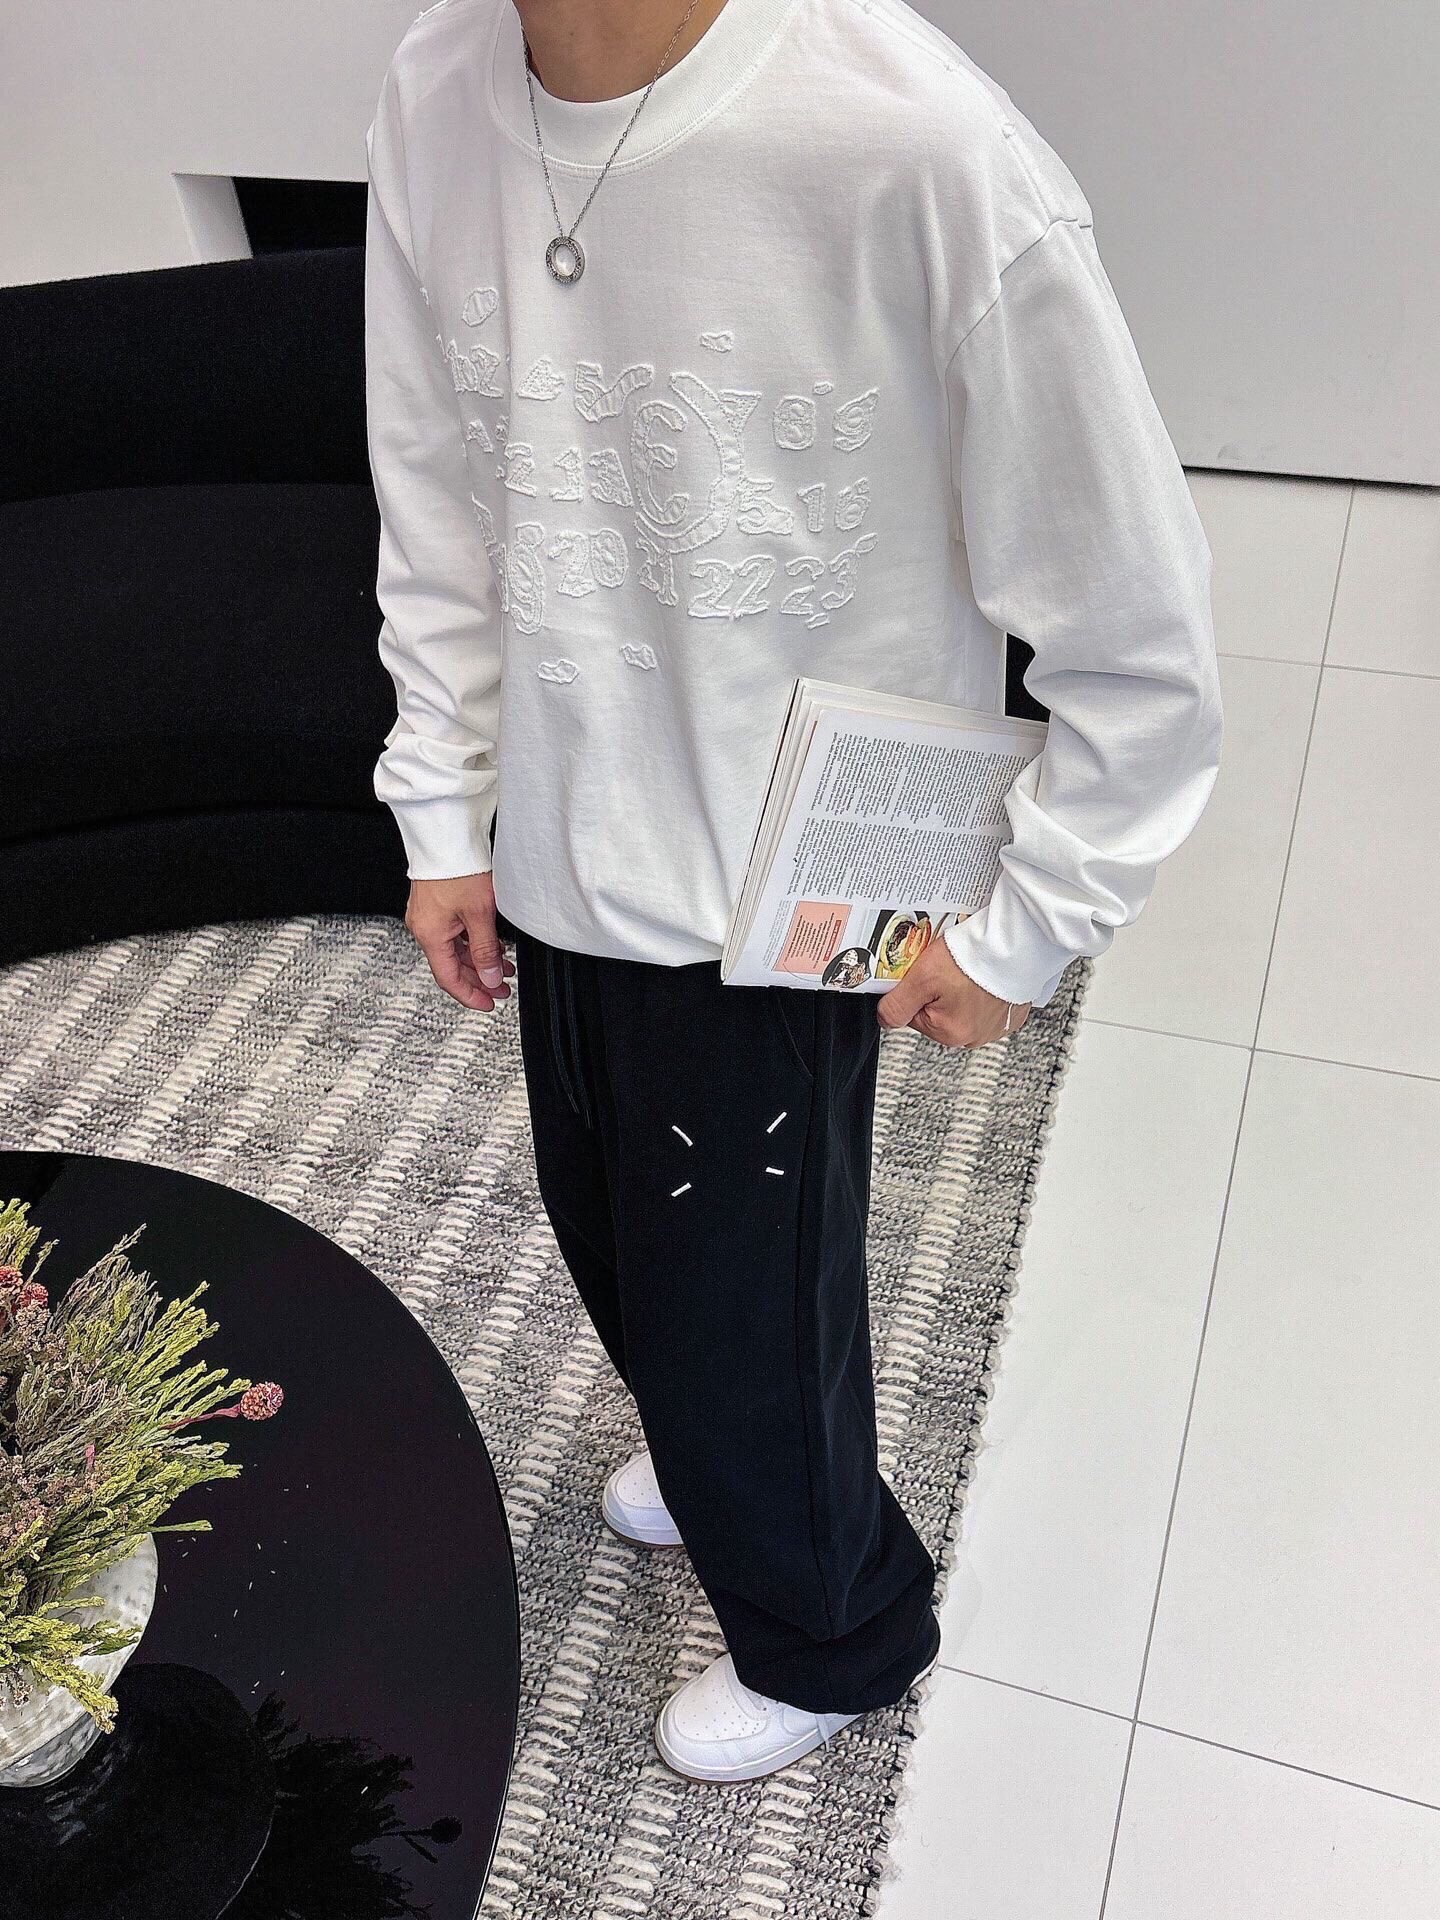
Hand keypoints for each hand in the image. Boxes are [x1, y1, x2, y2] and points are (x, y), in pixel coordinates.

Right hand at [405, 872, 513, 1011]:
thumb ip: (486, 950)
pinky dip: (474, 942)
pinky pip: (455, 933)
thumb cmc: (458, 868)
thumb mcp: (479, 914)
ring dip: (480, 960)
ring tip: (504, 967)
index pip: (449, 978)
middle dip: (479, 979)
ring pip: (456, 949)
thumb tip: (490, 978)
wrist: (446, 835)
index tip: (489, 1003)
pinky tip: (494, 944)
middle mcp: (425, 927)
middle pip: (452, 965)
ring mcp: (429, 915)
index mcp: (430, 934)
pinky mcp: (436, 903)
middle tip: (502, 989)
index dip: (470, 995)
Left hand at [876, 937, 1029, 1048]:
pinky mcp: (1012, 1013)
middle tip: (950, 967)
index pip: (914, 1013)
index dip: (916, 988)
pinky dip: (982, 988)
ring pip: (961, 1006)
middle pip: (938, 1011)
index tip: (928, 972)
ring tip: (968, 968)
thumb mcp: (922, 978)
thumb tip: (885, 1020)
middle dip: (938, 989)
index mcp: (951, 1034)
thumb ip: (897, 1005)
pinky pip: (986, 1002)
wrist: (1018, 941)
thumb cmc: (974, 958)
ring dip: (961, 988)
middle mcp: (975, 1037)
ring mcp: (996, 1026)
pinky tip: (984, 974)